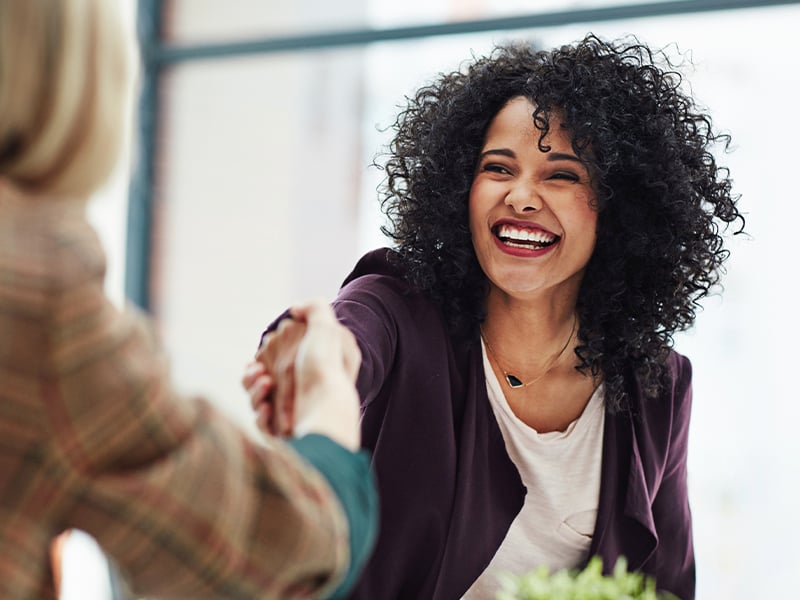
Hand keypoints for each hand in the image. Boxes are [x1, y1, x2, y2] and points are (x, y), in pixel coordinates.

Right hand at [247, 300, 360, 449]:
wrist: (326, 412)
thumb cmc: (325, 369)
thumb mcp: (326, 329)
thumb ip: (314, 309)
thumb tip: (295, 309)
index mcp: (311, 369)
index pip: (279, 360)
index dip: (267, 355)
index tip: (263, 352)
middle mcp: (302, 392)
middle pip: (262, 380)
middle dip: (254, 374)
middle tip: (259, 372)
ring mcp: (292, 414)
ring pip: (257, 400)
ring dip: (254, 390)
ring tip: (265, 384)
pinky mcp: (283, 434)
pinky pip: (262, 422)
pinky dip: (260, 414)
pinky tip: (267, 408)